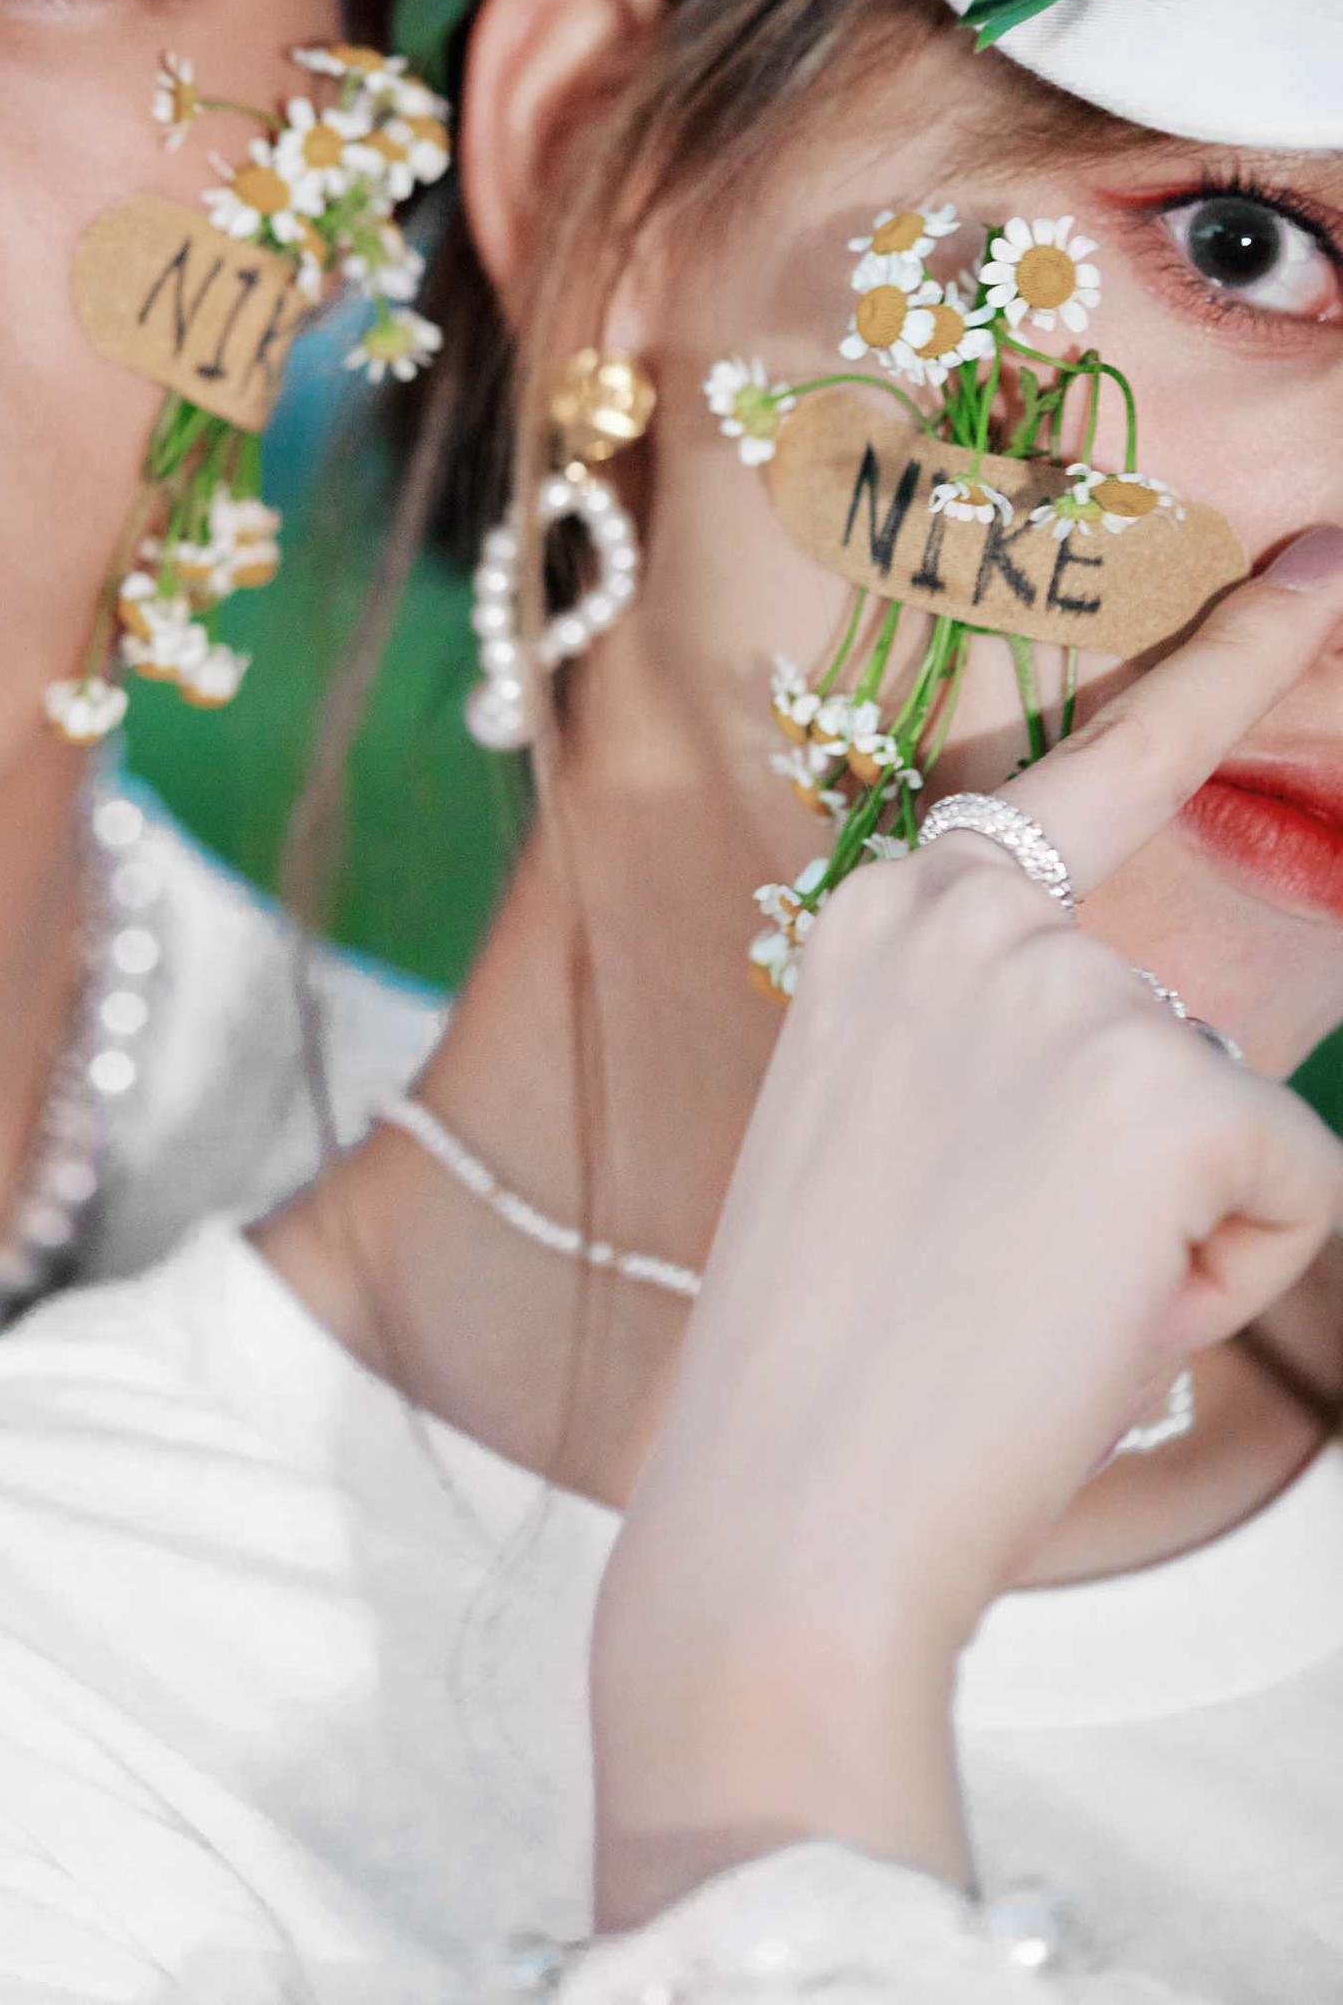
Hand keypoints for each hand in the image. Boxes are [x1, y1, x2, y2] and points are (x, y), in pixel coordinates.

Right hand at [591, 531, 1342, 1925]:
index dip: (1224, 663)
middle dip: (1168, 1158)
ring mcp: (1066, 984)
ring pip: (1241, 1115)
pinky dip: (1228, 1289)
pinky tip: (1090, 1331)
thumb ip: (994, 1034)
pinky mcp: (1163, 1086)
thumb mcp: (882, 1132)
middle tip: (1036, 1253)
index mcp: (883, 911)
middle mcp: (968, 910)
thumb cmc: (832, 1353)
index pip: (1083, 762)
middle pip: (1193, 1006)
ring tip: (1032, 1308)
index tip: (1319, 563)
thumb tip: (1158, 1045)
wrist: (784, 1512)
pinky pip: (1295, 1191)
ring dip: (1183, 1236)